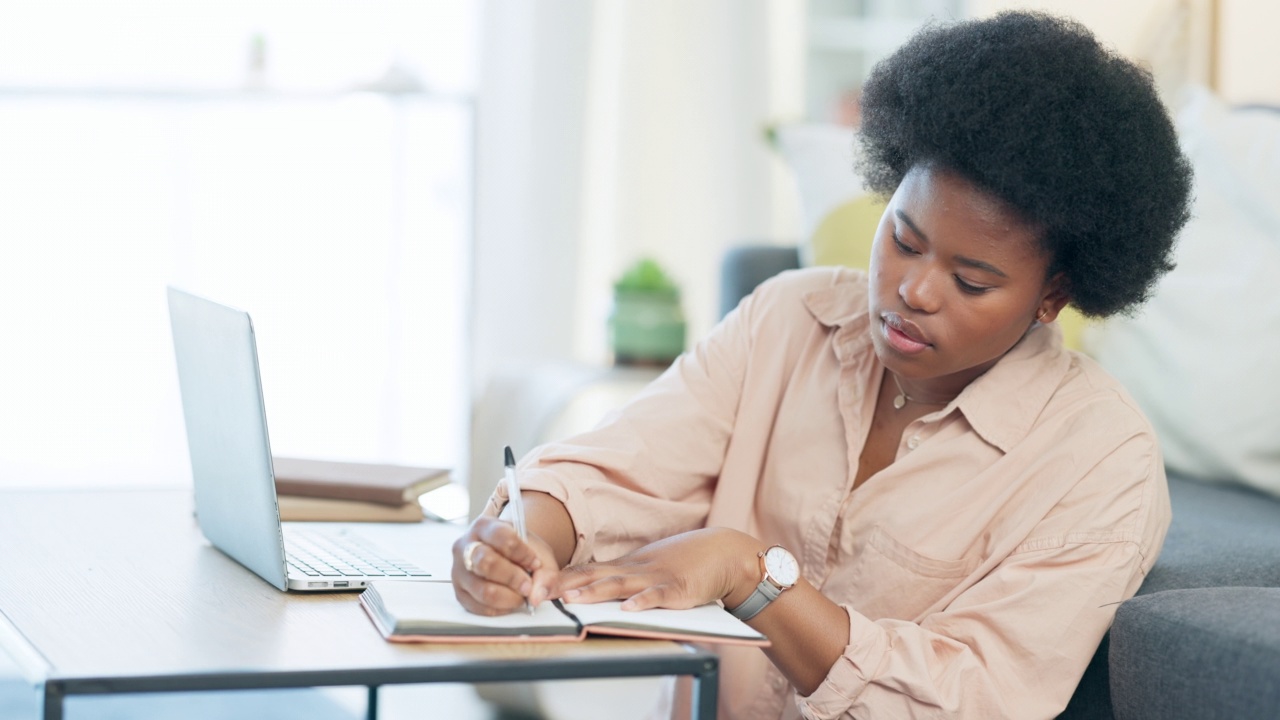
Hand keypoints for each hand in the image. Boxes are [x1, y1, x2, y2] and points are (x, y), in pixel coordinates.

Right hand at [451, 516, 559, 615]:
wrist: (506, 557)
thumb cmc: (520, 552)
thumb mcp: (537, 552)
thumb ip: (545, 572)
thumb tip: (536, 597)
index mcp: (484, 526)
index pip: (501, 537)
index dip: (522, 553)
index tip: (535, 563)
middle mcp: (465, 546)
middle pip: (486, 563)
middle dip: (513, 578)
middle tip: (528, 585)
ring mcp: (459, 571)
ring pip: (483, 590)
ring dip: (509, 598)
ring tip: (521, 595)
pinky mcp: (459, 593)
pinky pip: (479, 607)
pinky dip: (500, 609)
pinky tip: (509, 601)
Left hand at [555, 528, 763, 611]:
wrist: (722, 553)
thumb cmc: (683, 561)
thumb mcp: (646, 566)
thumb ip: (620, 577)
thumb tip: (588, 588)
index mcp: (625, 566)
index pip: (584, 570)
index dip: (559, 578)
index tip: (532, 584)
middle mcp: (634, 569)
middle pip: (594, 575)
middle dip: (564, 585)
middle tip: (537, 593)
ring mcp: (655, 578)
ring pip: (619, 585)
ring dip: (595, 592)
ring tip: (573, 600)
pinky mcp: (678, 589)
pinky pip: (658, 596)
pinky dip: (643, 602)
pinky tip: (629, 609)